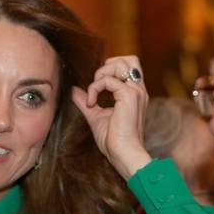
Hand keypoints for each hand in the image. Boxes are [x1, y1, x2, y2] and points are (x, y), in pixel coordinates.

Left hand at [71, 55, 151, 179]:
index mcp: (134, 94)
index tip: (96, 89)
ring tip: (94, 92)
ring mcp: (136, 91)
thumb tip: (74, 90)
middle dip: (109, 65)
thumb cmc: (114, 141)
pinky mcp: (130, 95)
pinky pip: (108, 80)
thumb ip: (86, 101)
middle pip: (129, 59)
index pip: (128, 67)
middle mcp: (138, 90)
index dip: (109, 70)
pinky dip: (95, 88)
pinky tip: (91, 103)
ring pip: (121, 63)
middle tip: (97, 83)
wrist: (123, 154)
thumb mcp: (96, 116)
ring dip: (102, 74)